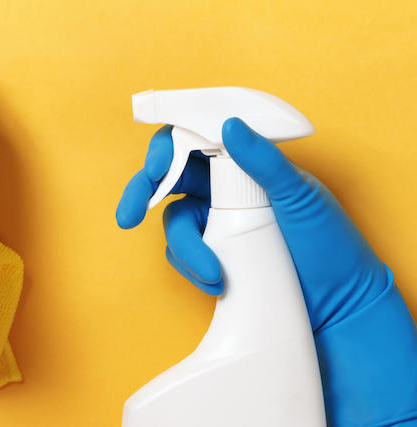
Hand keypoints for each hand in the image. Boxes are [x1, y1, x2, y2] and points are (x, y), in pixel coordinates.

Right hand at [116, 118, 416, 425]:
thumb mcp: (300, 197)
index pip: (195, 141)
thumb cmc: (328, 243)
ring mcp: (214, 223)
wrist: (337, 303)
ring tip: (215, 273)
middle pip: (167, 179)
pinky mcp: (211, 255)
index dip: (168, 149)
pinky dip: (192, 267)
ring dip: (185, 248)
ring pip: (174, 223)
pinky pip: (182, 254)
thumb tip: (230, 126)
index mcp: (243, 164)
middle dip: (142, 194)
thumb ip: (264, 161)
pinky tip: (217, 281)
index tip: (157, 168)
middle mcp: (223, 189)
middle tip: (127, 216)